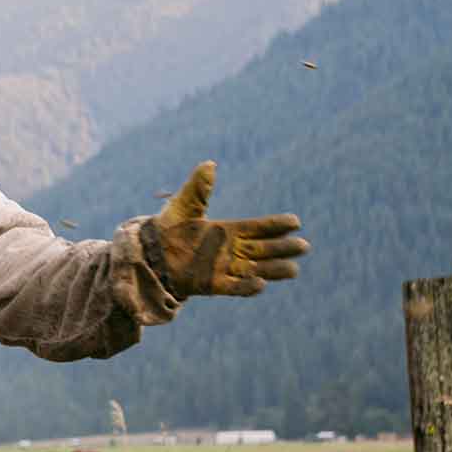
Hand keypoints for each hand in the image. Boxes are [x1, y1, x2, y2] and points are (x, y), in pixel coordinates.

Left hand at [144, 161, 307, 298]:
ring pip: (254, 269)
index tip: (295, 222)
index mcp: (226, 231)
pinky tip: (262, 284)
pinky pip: (233, 287)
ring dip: (273, 270)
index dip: (275, 226)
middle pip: (262, 250)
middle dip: (282, 248)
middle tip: (303, 247)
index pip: (257, 228)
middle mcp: (229, 251)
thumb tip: (209, 164)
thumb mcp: (184, 205)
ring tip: (294, 270)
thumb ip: (199, 188)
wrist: (148, 254)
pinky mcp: (211, 285)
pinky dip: (247, 287)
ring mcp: (222, 268)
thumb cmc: (167, 228)